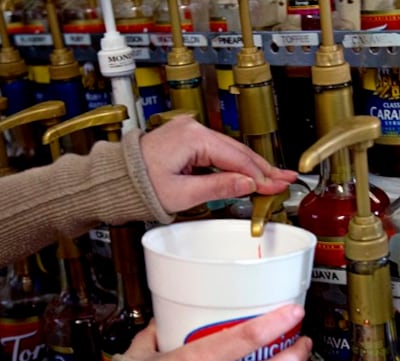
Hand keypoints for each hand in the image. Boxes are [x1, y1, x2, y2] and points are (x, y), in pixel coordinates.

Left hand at [140, 116, 297, 213]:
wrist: (114, 180)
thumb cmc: (137, 186)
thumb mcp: (182, 193)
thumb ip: (218, 187)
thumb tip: (248, 184)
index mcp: (192, 138)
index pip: (236, 158)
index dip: (260, 175)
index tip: (277, 186)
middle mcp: (191, 129)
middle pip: (237, 151)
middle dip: (262, 168)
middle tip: (286, 179)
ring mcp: (188, 132)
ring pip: (228, 151)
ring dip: (250, 166)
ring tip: (273, 178)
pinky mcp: (185, 140)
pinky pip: (217, 151)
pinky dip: (233, 163)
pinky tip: (247, 172)